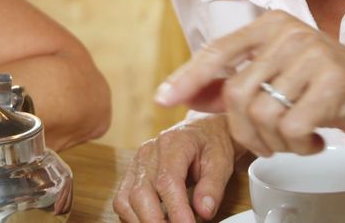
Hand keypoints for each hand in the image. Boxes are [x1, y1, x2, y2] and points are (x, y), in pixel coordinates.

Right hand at [113, 114, 239, 222]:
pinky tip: (154, 221)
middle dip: (156, 222)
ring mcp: (137, 163)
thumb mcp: (221, 162)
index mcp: (172, 144)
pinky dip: (135, 217)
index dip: (176, 210)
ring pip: (125, 200)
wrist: (202, 131)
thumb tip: (204, 211)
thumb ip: (213, 187)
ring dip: (142, 222)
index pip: (167, 182)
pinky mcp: (132, 174)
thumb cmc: (211, 144)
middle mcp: (149, 152)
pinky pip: (123, 200)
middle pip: (141, 194)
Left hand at [155, 11, 344, 155]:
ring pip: (262, 114)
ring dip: (275, 142)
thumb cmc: (330, 89)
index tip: (164, 100)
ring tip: (296, 139)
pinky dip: (298, 145)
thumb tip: (183, 94)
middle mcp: (290, 32)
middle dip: (247, 132)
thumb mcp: (279, 76)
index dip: (188, 78)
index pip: (218, 52)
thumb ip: (234, 82)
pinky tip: (314, 139)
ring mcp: (314, 53)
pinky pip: (291, 127)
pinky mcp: (335, 81)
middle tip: (271, 143)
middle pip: (237, 94)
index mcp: (272, 24)